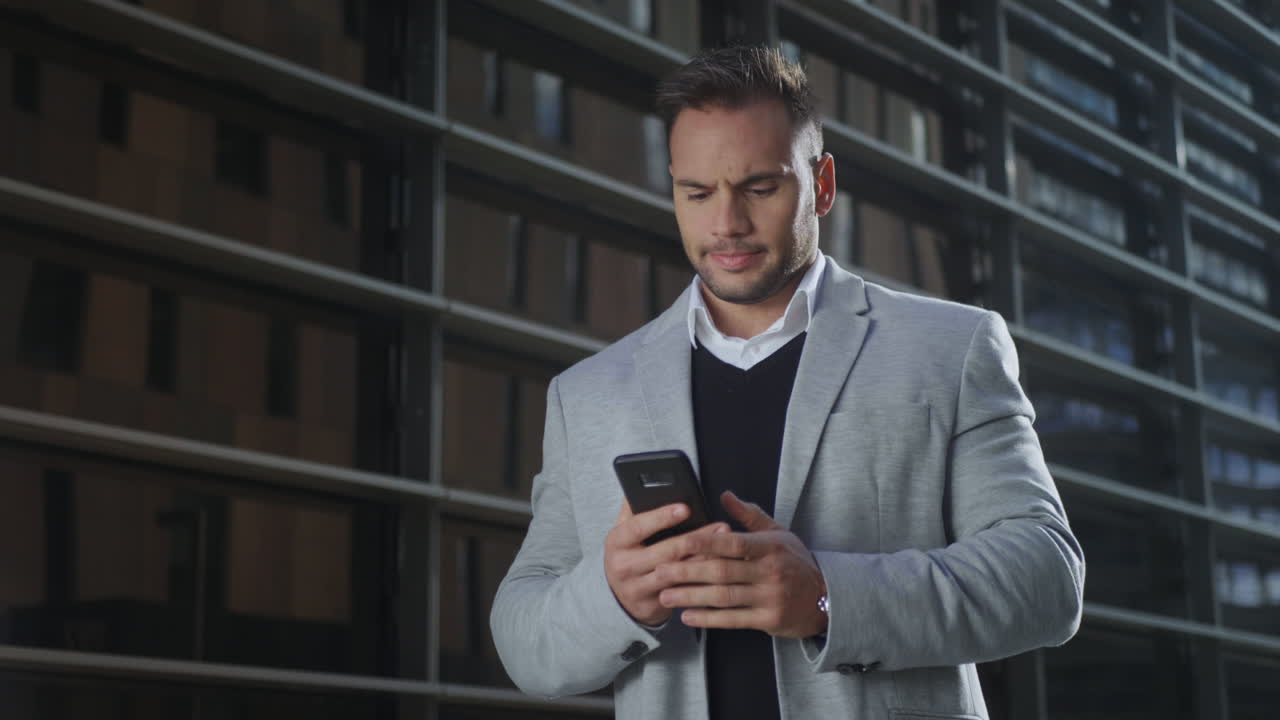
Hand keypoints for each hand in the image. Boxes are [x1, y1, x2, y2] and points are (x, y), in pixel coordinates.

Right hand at [604, 501, 729, 625]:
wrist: (618, 597)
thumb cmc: (628, 554)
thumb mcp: (624, 532)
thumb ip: (634, 508)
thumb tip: (645, 481)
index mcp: (617, 541)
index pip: (638, 527)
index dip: (662, 517)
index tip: (686, 508)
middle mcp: (623, 566)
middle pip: (665, 552)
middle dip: (696, 538)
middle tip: (722, 526)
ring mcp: (637, 588)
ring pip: (677, 573)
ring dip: (705, 559)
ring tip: (727, 546)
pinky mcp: (652, 605)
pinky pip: (682, 592)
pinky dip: (702, 580)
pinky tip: (720, 569)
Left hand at [654, 491, 827, 637]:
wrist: (826, 597)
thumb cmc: (795, 561)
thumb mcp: (778, 533)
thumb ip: (749, 516)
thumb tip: (725, 495)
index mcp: (770, 546)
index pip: (734, 543)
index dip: (705, 543)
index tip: (679, 541)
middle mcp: (770, 572)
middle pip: (722, 571)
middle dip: (687, 572)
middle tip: (660, 571)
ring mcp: (770, 598)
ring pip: (723, 597)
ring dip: (691, 596)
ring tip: (665, 594)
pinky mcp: (768, 620)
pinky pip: (732, 620)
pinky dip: (708, 619)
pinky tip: (687, 616)